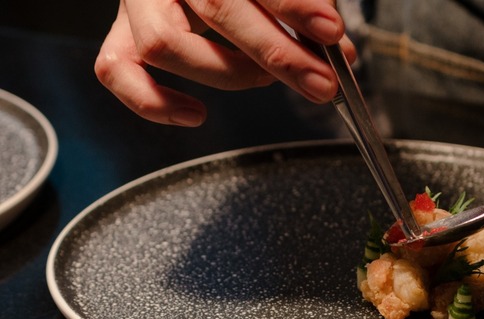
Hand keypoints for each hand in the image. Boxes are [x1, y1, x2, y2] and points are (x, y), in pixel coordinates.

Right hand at [94, 0, 355, 126]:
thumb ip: (307, 9)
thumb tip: (340, 53)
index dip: (295, 5)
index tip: (330, 31)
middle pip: (219, 9)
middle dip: (279, 53)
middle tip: (321, 81)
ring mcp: (139, 5)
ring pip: (164, 43)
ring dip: (227, 74)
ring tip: (266, 81)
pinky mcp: (122, 36)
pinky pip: (116, 71)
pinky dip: (153, 102)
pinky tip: (196, 115)